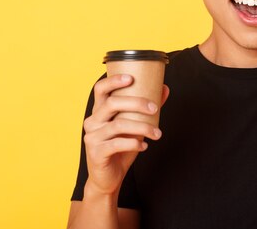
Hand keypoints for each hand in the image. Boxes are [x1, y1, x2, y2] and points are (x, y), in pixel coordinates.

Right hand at [82, 74, 169, 195]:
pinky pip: (117, 144)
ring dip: (143, 127)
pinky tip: (144, 146)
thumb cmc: (121, 148)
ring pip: (119, 125)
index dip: (113, 81)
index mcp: (99, 112)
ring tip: (157, 133)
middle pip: (112, 103)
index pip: (100, 89)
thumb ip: (146, 109)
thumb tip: (165, 88)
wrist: (108, 178)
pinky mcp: (96, 153)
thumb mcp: (134, 126)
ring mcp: (92, 137)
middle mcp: (92, 122)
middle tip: (155, 108)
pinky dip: (134, 144)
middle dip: (137, 103)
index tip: (131, 78)